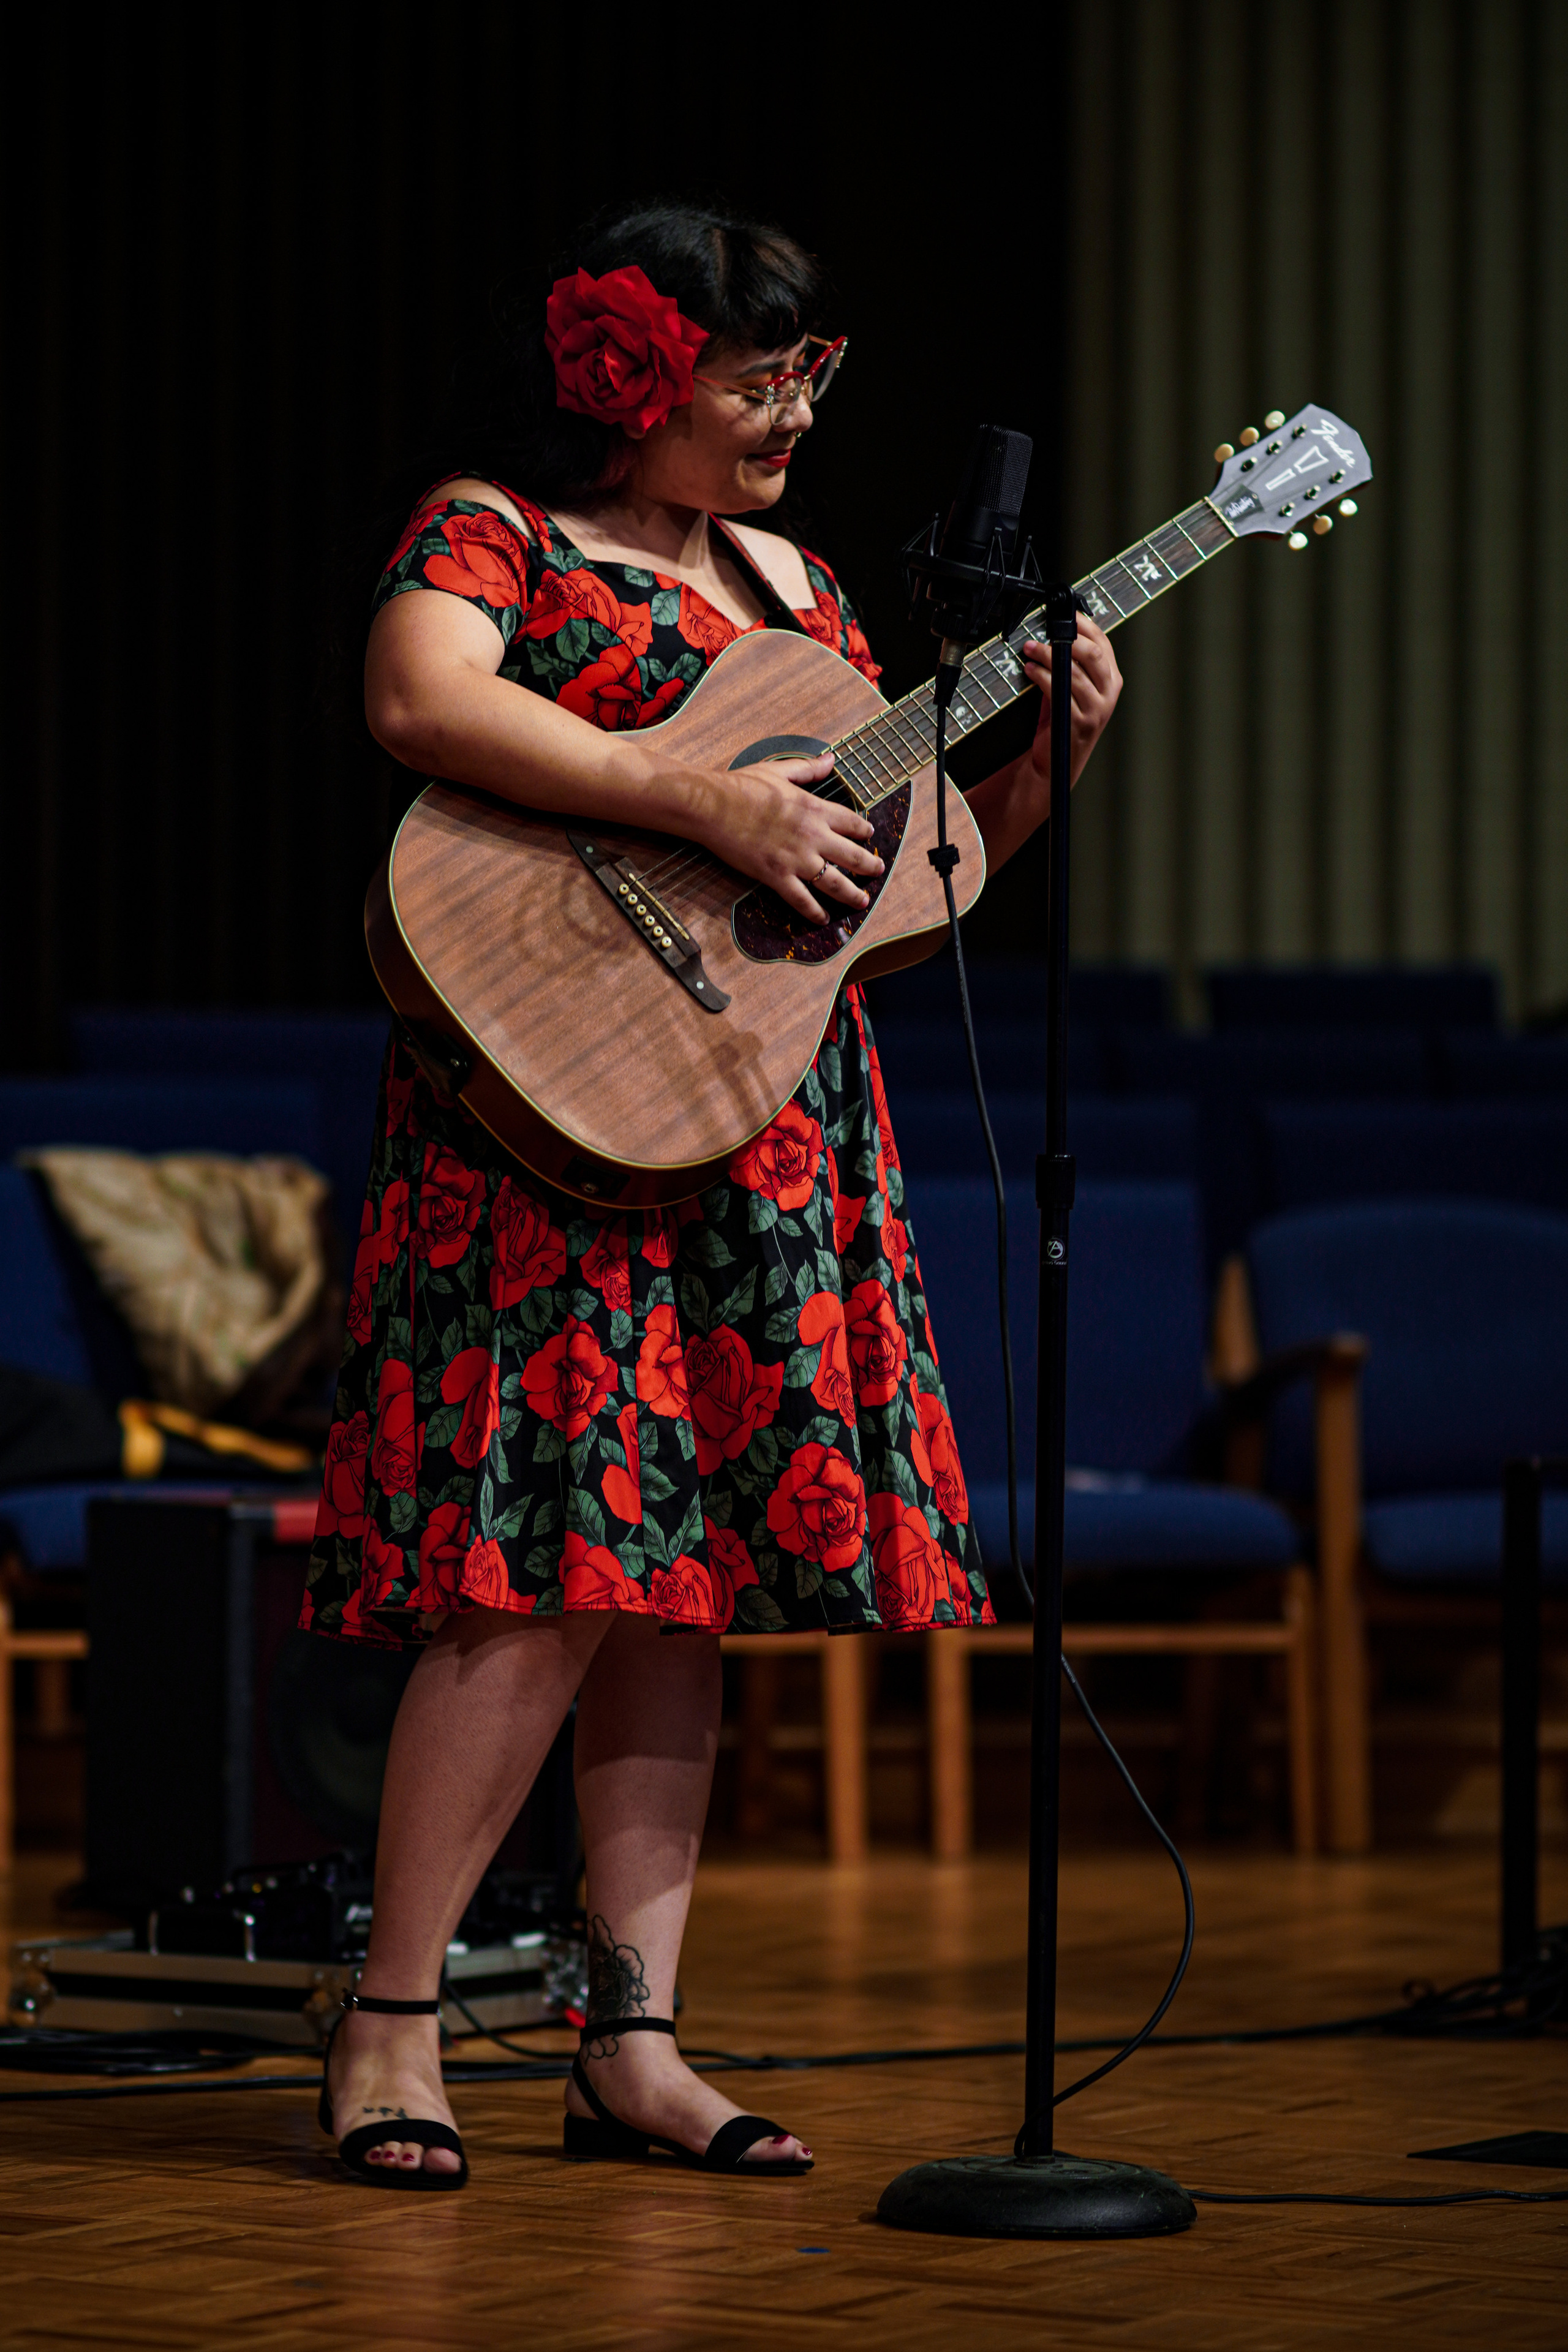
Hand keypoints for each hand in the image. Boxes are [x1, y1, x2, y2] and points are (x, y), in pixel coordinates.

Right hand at [694, 751, 883, 922]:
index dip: (863, 831)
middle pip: (852, 855)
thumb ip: (808, 769)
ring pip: (834, 882)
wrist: (713, 806)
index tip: (870, 836)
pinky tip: (823, 919)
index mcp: (814, 808)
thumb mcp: (780, 771)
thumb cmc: (741, 786)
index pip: (851, 822)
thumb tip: (831, 758)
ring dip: (852, 894)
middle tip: (878, 870)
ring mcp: (795, 858)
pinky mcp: (776, 876)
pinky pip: (802, 900)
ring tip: (862, 901)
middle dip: (869, 865)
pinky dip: (814, 912)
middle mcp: (811, 835)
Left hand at [1019, 614, 1122, 795]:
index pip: (1103, 643)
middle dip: (1065, 639)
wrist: (1056, 762)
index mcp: (1111, 679)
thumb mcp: (1073, 687)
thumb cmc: (1062, 720)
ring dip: (1048, 657)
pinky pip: (1059, 692)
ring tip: (1030, 650)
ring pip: (1073, 673)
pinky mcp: (1079, 722)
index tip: (1065, 615)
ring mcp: (1096, 709)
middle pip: (1093, 655)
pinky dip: (1042, 677)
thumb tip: (1055, 631)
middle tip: (1042, 634)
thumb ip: (1072, 663)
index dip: (1084, 626)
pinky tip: (1030, 670)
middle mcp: (1109, 693)